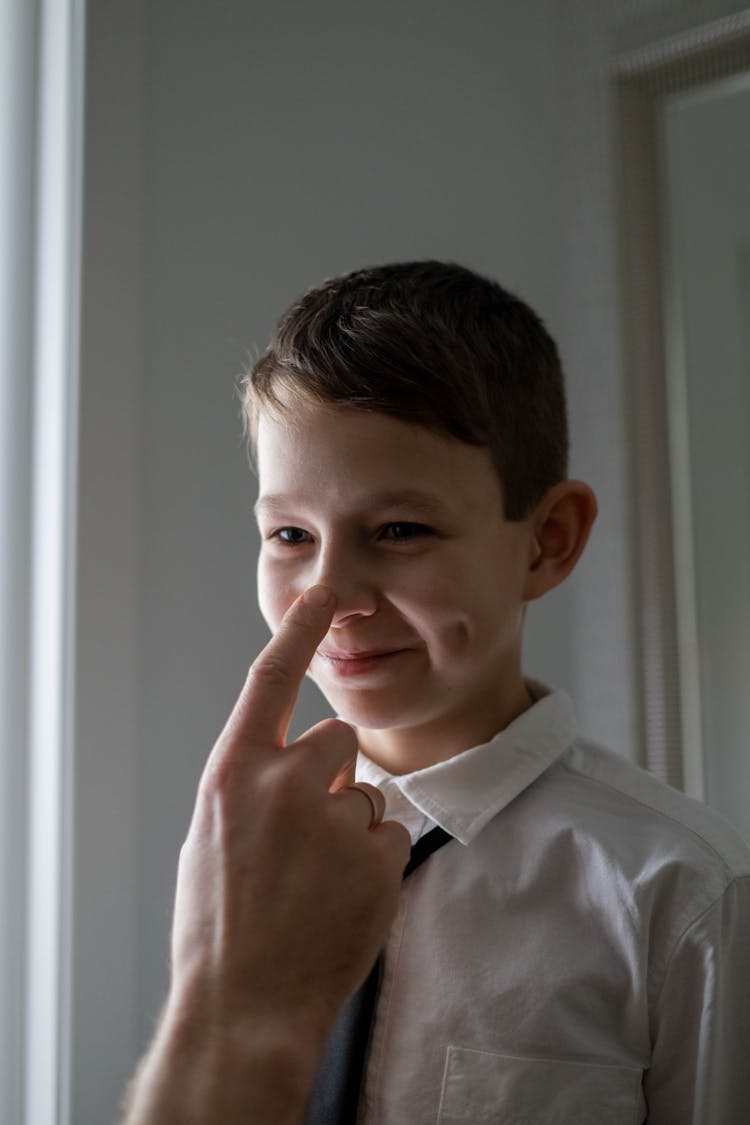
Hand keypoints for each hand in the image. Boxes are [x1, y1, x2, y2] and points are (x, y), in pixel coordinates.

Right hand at [122, 585, 409, 1124]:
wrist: (243, 1005)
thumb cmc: (217, 923)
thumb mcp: (209, 836)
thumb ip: (248, 783)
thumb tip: (281, 756)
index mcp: (231, 773)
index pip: (271, 677)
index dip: (301, 627)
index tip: (327, 587)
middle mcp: (282, 783)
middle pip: (339, 740)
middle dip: (331, 776)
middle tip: (304, 837)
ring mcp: (332, 819)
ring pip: (366, 792)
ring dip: (350, 825)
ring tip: (316, 878)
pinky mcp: (377, 857)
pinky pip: (389, 836)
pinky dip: (373, 863)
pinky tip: (341, 898)